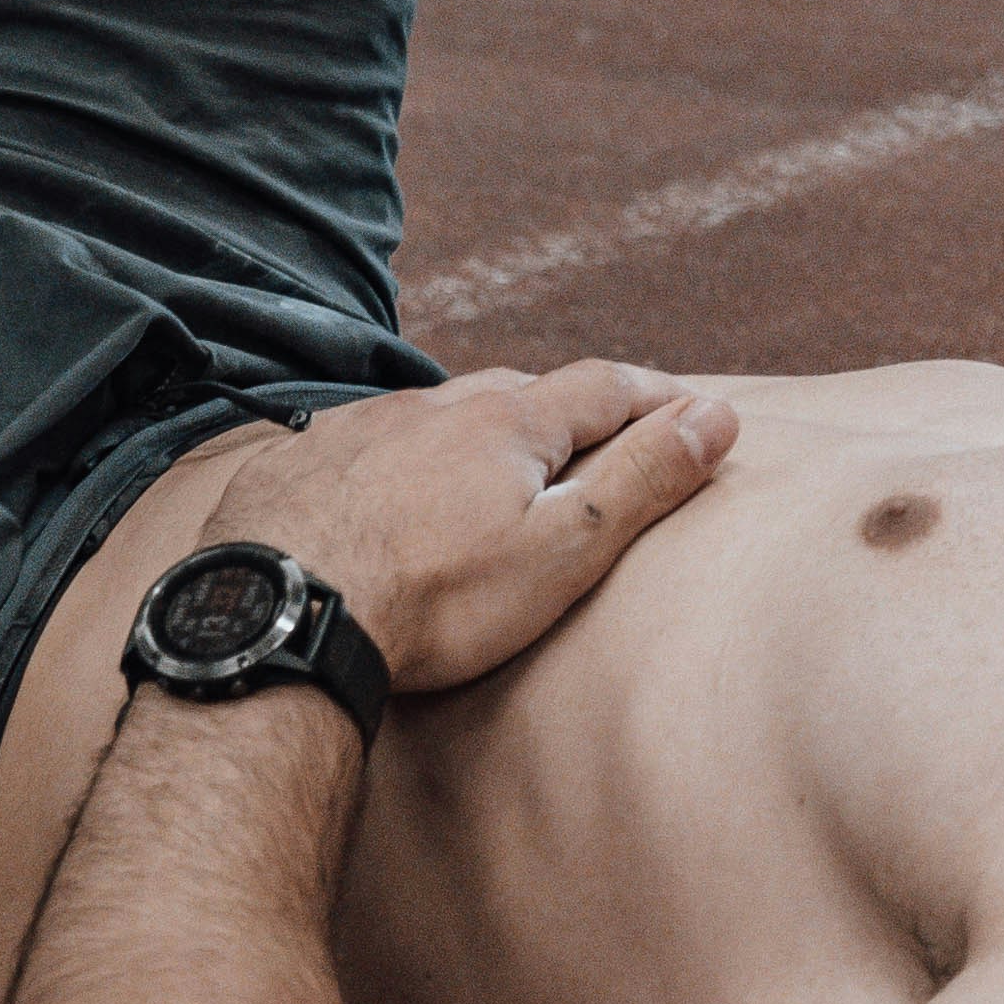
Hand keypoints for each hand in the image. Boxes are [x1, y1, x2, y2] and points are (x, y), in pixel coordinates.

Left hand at [195, 364, 735, 698]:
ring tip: (493, 460)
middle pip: (518, 390)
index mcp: (508, 424)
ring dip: (476, 428)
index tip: (693, 407)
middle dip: (566, 406)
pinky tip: (390, 487)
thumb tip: (718, 416)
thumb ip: (641, 481)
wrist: (285, 615)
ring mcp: (358, 429)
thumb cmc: (435, 598)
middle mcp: (433, 406)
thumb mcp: (562, 549)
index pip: (603, 388)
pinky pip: (364, 442)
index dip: (654, 395)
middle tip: (598, 430)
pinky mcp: (297, 462)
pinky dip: (397, 455)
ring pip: (435, 412)